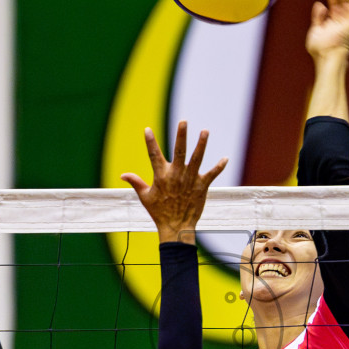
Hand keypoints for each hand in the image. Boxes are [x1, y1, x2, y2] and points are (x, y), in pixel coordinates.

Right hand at [121, 121, 228, 243]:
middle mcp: (176, 175)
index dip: (150, 142)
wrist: (176, 227)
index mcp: (161, 176)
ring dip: (201, 144)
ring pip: (197, 158)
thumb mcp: (145, 197)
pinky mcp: (201, 186)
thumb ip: (136, 183)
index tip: (147, 129)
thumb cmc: (159, 213)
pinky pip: (212, 174)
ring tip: (205, 131)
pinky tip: (225, 159)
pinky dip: (219, 167)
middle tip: (183, 121)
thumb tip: (122, 175)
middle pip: (179, 151)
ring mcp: (190, 180)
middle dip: (181, 135)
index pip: (154, 155)